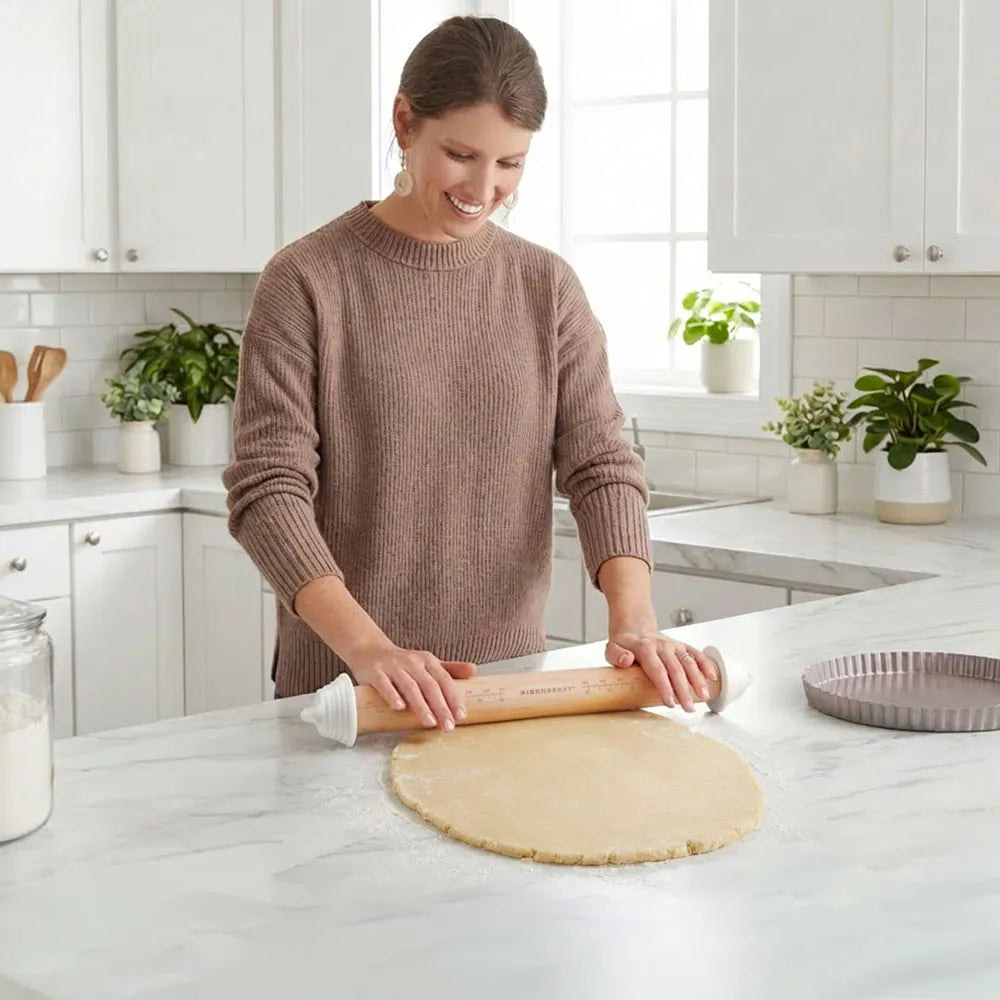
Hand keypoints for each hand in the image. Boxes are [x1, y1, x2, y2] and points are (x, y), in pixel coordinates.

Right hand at [350, 644, 475, 731]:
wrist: (369, 649)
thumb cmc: (403, 662)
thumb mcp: (427, 662)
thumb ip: (449, 669)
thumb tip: (474, 671)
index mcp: (428, 661)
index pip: (444, 680)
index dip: (453, 697)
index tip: (461, 715)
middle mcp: (412, 662)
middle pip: (429, 685)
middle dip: (440, 706)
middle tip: (448, 726)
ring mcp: (393, 667)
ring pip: (409, 686)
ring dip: (420, 705)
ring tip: (430, 722)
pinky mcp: (376, 672)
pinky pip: (384, 684)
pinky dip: (393, 695)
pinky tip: (400, 708)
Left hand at [605, 627, 717, 711]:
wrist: (634, 626)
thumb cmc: (623, 643)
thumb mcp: (612, 649)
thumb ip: (616, 655)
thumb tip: (626, 660)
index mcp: (644, 647)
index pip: (657, 669)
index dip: (664, 686)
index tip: (670, 702)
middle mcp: (662, 645)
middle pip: (675, 669)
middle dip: (683, 690)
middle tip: (688, 708)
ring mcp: (673, 645)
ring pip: (688, 662)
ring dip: (697, 680)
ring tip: (703, 697)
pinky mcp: (681, 646)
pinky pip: (696, 654)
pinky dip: (705, 664)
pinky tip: (712, 678)